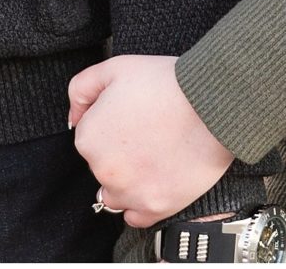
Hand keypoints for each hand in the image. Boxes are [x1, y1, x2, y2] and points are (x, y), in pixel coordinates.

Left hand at [66, 54, 234, 228]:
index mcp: (88, 137)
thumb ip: (81, 89)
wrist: (211, 105)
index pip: (90, 138)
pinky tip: (157, 180)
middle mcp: (103, 170)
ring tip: (155, 157)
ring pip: (115, 194)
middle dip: (120, 153)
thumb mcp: (114, 67)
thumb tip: (74, 116)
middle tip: (149, 132)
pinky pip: (136, 217)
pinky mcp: (154, 207)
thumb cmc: (167, 84)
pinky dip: (143, 202)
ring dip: (128, 181)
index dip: (112, 124)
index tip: (134, 116)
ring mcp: (128, 192)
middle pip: (103, 166)